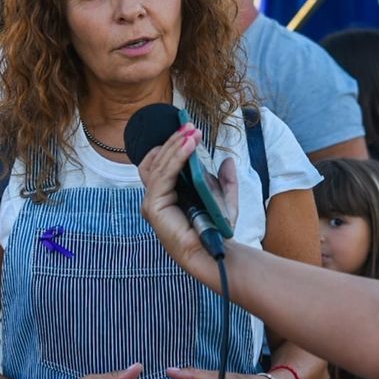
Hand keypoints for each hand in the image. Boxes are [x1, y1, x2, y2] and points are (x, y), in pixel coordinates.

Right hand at [138, 126, 237, 283]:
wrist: (217, 252)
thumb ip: (225, 181)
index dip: (172, 145)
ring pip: (158, 165)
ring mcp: (152, 203)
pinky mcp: (153, 208)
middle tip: (190, 126)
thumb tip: (227, 160)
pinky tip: (188, 147)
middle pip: (156, 160)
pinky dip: (175, 159)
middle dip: (174, 141)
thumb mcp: (224, 200)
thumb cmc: (216, 230)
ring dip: (174, 146)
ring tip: (191, 133)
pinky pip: (162, 177)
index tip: (190, 130)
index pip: (160, 163)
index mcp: (167, 194)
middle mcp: (156, 197)